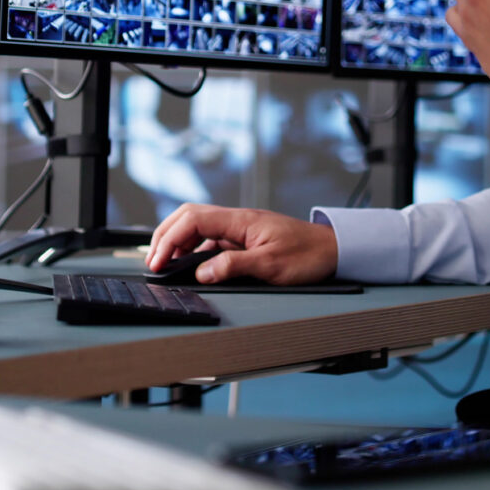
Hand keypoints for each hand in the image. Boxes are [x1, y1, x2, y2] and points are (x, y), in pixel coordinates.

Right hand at [146, 204, 338, 284]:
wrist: (335, 250)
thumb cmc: (309, 255)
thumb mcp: (271, 265)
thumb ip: (234, 266)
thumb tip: (202, 272)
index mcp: (241, 220)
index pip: (193, 219)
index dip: (170, 238)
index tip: (159, 260)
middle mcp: (238, 220)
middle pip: (189, 217)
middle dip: (166, 236)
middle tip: (154, 261)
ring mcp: (240, 229)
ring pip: (198, 228)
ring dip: (179, 243)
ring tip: (167, 264)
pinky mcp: (245, 240)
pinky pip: (212, 240)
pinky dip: (195, 251)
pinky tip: (192, 265)